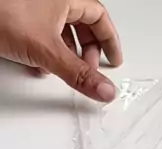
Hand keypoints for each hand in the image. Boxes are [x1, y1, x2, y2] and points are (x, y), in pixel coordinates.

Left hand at [0, 0, 121, 101]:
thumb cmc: (3, 12)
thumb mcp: (48, 51)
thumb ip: (78, 74)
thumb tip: (104, 90)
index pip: (99, 17)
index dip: (109, 41)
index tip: (113, 60)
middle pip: (82, 24)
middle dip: (86, 51)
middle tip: (89, 70)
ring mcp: (37, 6)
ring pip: (61, 29)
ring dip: (65, 54)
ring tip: (64, 71)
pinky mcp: (20, 16)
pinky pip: (42, 32)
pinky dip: (46, 50)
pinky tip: (40, 66)